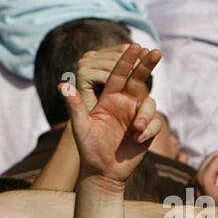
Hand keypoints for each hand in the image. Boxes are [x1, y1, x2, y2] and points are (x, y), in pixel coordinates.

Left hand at [64, 43, 162, 182]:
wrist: (102, 172)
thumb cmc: (88, 149)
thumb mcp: (80, 127)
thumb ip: (74, 106)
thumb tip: (62, 84)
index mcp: (109, 99)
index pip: (118, 74)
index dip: (126, 60)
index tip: (134, 45)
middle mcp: (125, 103)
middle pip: (139, 79)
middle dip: (147, 65)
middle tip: (155, 51)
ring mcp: (137, 115)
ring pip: (150, 104)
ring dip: (145, 115)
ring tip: (134, 131)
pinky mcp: (147, 130)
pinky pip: (155, 124)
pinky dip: (148, 130)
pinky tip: (138, 140)